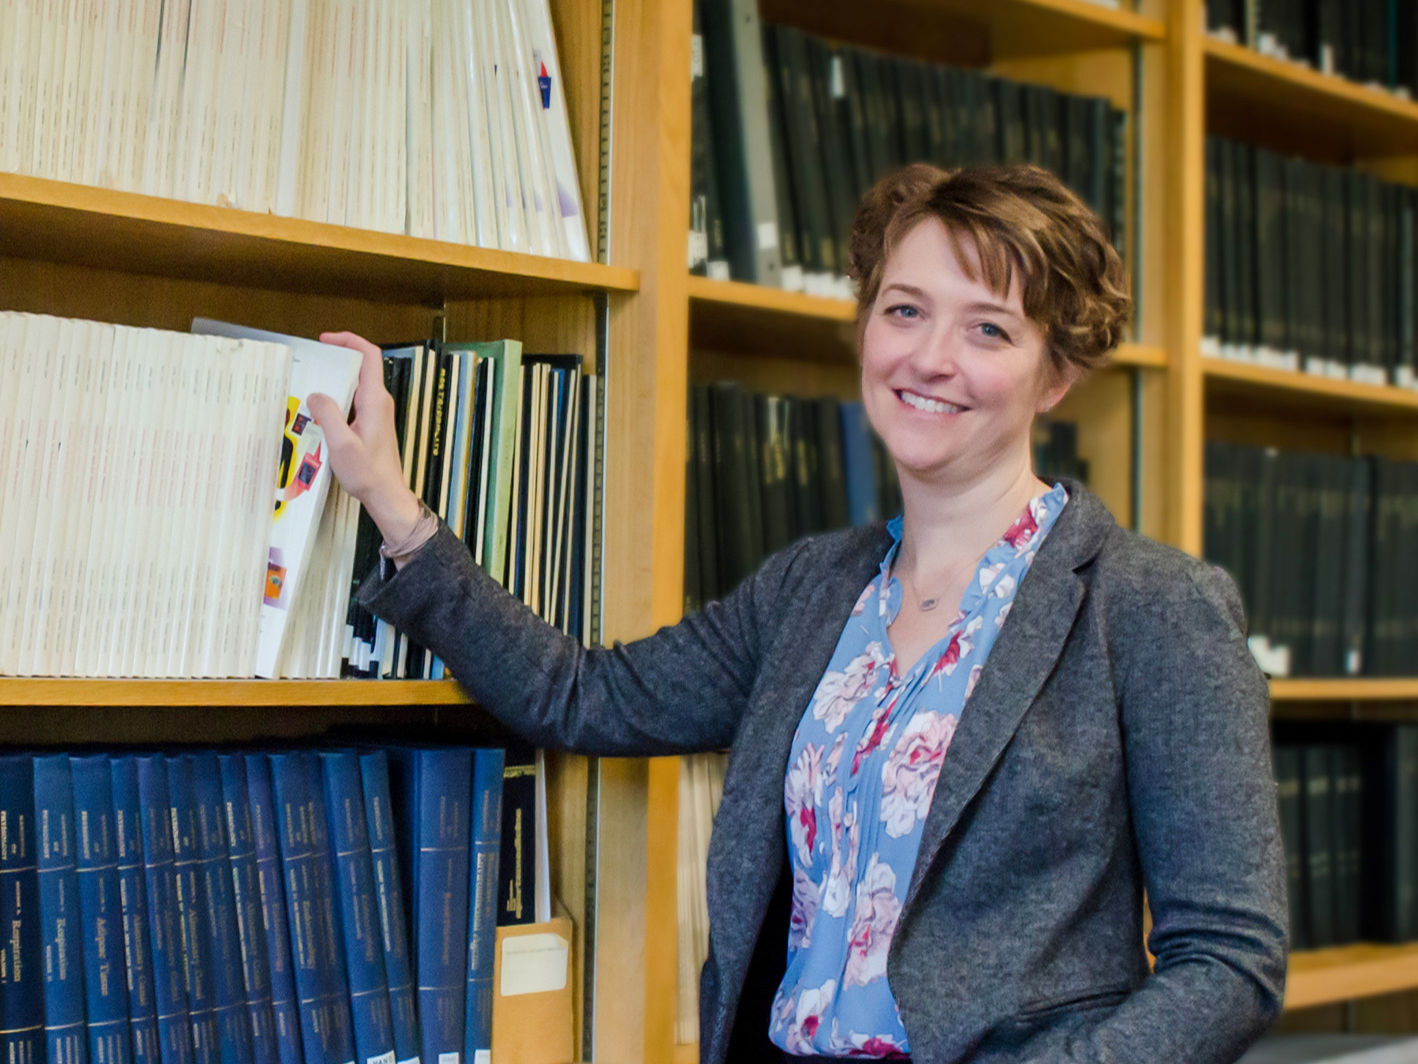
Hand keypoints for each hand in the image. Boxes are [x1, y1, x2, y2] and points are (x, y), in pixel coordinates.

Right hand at [309, 331, 421, 543]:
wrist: (386, 494)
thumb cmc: (368, 473)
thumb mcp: (341, 444)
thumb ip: (327, 416)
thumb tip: (315, 394)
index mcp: (375, 400)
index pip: (369, 355)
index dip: (349, 341)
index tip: (326, 340)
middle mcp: (379, 402)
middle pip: (360, 368)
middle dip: (335, 361)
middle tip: (310, 364)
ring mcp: (377, 412)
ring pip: (354, 386)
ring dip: (333, 383)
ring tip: (309, 387)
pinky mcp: (371, 424)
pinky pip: (353, 402)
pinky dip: (336, 400)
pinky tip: (318, 412)